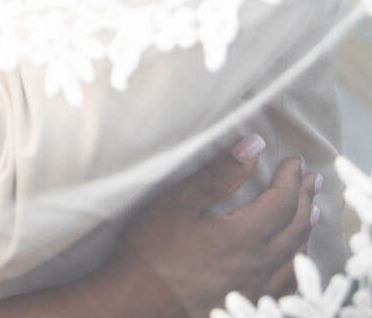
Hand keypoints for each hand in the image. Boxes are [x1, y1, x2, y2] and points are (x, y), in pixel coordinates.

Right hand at [105, 140, 316, 317]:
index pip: (282, 203)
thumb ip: (220, 173)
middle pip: (294, 229)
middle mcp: (258, 268)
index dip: (291, 179)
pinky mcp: (245, 308)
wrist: (134, 302)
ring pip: (295, 261)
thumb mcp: (180, 201)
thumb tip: (254, 145)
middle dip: (305, 200)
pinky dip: (295, 266)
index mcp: (244, 238)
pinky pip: (285, 288)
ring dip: (304, 232)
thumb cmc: (151, 248)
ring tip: (310, 214)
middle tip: (311, 180)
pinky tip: (292, 262)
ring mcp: (254, 292)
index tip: (295, 161)